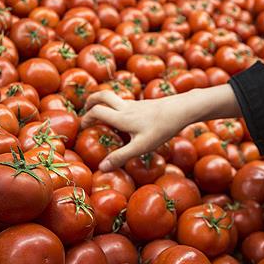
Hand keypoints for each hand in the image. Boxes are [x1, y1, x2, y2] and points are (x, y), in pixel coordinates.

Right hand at [81, 85, 241, 170]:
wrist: (181, 109)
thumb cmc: (162, 128)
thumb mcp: (141, 147)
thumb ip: (121, 157)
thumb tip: (102, 168)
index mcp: (121, 117)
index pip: (96, 111)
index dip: (86, 118)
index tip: (81, 127)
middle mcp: (126, 107)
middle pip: (102, 95)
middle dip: (91, 100)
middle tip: (86, 111)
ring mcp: (136, 104)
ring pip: (114, 97)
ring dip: (104, 103)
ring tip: (102, 116)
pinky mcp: (145, 104)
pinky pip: (125, 103)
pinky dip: (118, 107)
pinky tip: (124, 120)